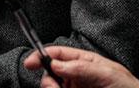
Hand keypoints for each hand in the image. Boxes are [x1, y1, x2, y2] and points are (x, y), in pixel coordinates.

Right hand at [22, 46, 138, 87]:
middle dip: (48, 80)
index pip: (58, 54)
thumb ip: (82, 67)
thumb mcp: (108, 73)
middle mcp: (76, 76)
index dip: (41, 55)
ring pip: (52, 87)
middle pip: (50, 74)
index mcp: (84, 62)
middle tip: (55, 86)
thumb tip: (57, 64)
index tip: (30, 62)